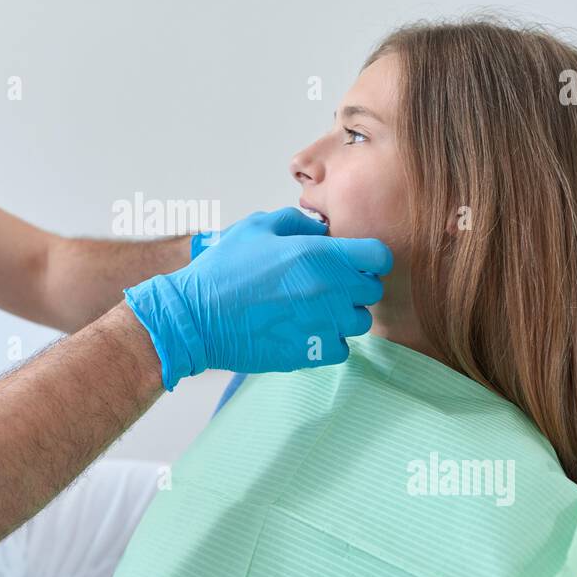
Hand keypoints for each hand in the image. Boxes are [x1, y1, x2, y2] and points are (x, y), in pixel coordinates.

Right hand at [125, 207, 390, 390]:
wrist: (197, 317)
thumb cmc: (223, 270)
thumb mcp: (257, 228)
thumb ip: (297, 223)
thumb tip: (322, 230)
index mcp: (321, 255)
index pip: (379, 256)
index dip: (370, 258)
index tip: (355, 261)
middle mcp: (330, 290)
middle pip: (372, 290)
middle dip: (355, 285)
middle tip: (328, 285)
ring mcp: (323, 324)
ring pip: (359, 322)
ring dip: (344, 315)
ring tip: (315, 309)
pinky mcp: (311, 353)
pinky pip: (341, 348)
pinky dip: (329, 341)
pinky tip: (306, 331)